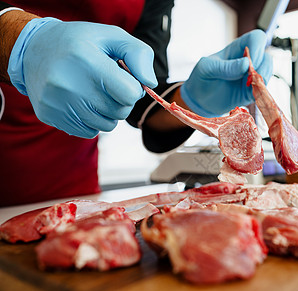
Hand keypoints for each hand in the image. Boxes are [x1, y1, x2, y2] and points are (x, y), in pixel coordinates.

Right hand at [8, 17, 156, 137]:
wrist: (32, 49)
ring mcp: (57, 103)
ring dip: (107, 112)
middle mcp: (68, 84)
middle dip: (121, 100)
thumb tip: (149, 83)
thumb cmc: (81, 43)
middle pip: (119, 112)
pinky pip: (89, 132)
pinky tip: (81, 101)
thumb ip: (139, 55)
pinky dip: (92, 120)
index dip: (133, 88)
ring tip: (94, 92)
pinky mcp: (50, 116)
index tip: (124, 78)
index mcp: (87, 60)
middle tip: (108, 84)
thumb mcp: (112, 36)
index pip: (129, 94)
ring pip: (106, 125)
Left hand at [180, 29, 272, 116]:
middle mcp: (247, 61)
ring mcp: (250, 76)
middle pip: (267, 56)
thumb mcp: (207, 68)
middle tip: (247, 77)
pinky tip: (247, 94)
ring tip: (246, 86)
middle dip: (261, 67)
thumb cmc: (201, 79)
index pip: (256, 38)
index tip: (249, 61)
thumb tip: (246, 64)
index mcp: (237, 49)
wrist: (199, 100)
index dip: (257, 47)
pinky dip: (259, 91)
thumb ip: (225, 66)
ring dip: (261, 79)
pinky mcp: (251, 91)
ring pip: (268, 73)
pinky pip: (263, 89)